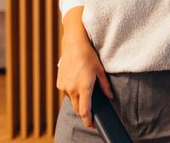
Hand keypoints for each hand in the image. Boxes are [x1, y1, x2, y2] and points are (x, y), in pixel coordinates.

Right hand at [57, 8, 112, 127]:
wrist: (74, 45)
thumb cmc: (89, 56)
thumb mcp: (100, 71)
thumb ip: (105, 86)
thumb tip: (110, 97)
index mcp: (84, 87)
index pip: (84, 110)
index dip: (88, 120)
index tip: (91, 125)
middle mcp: (72, 89)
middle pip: (77, 108)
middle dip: (84, 111)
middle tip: (91, 113)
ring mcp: (64, 87)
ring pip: (72, 100)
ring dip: (78, 100)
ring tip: (85, 91)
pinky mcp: (59, 83)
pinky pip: (67, 93)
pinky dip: (72, 92)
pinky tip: (77, 84)